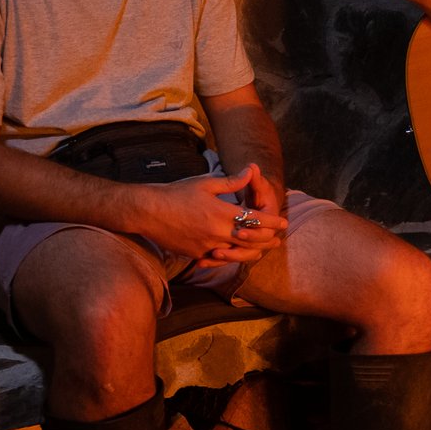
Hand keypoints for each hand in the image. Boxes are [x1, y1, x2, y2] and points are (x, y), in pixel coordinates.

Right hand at [137, 163, 286, 260]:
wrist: (147, 211)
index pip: (255, 219)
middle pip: (251, 240)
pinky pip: (218, 258)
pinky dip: (230, 257)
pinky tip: (237, 255)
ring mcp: (206, 246)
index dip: (272, 221)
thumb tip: (251, 171)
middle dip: (267, 240)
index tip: (283, 222)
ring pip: (237, 253)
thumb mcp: (205, 183)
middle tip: (277, 239)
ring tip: (262, 250)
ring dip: (252, 252)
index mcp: (221, 212)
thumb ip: (231, 182)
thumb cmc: (175, 193)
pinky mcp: (196, 254)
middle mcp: (216, 232)